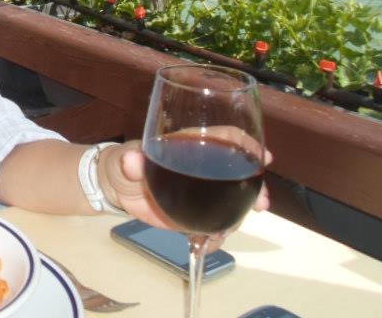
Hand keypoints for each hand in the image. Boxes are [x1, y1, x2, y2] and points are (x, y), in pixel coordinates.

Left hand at [102, 139, 271, 249]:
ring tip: (225, 230)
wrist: (117, 188)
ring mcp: (203, 192)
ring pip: (232, 201)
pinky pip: (213, 226)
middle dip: (254, 187)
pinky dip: (214, 237)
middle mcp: (203, 166)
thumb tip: (130, 160)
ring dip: (237, 216)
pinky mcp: (196, 214)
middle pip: (238, 172)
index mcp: (191, 144)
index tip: (263, 156)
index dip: (246, 144)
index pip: (226, 136)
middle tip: (261, 203)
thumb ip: (131, 161)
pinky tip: (207, 244)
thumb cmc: (126, 162)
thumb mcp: (127, 159)